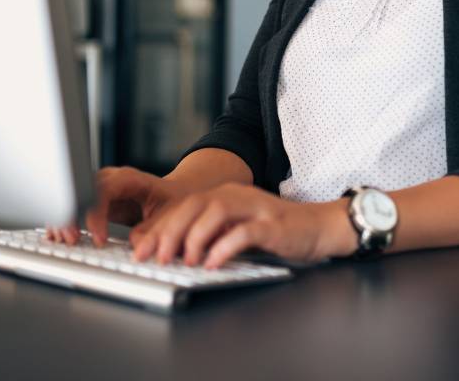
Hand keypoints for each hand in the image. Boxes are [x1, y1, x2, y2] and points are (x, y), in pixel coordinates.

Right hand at [46, 166, 175, 245]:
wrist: (175, 194)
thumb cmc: (173, 201)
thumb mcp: (170, 215)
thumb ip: (153, 229)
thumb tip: (137, 246)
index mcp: (128, 179)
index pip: (103, 191)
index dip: (97, 215)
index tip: (100, 239)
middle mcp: (111, 180)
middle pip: (81, 191)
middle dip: (72, 216)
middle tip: (72, 240)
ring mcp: (100, 189)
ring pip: (73, 198)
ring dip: (65, 219)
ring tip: (66, 240)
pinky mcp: (95, 201)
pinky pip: (74, 207)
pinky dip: (65, 221)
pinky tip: (59, 235)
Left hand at [128, 182, 353, 268]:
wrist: (319, 227)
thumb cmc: (275, 232)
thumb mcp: (235, 229)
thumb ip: (207, 235)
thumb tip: (168, 249)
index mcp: (223, 195)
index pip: (182, 206)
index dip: (158, 228)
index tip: (140, 250)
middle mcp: (236, 196)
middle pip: (194, 205)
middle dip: (169, 232)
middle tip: (155, 258)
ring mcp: (255, 208)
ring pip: (215, 211)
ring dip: (194, 237)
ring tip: (185, 261)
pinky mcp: (272, 225)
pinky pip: (244, 232)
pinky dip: (224, 247)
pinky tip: (213, 263)